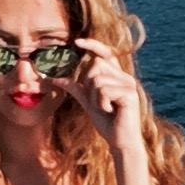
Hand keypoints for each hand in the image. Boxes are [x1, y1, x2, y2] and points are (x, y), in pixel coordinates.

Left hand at [51, 37, 143, 152]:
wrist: (120, 142)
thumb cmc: (107, 123)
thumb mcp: (88, 102)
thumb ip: (75, 88)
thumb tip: (54, 79)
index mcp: (117, 76)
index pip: (106, 53)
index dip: (93, 45)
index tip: (77, 42)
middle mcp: (125, 77)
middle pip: (96, 64)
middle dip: (88, 83)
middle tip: (98, 102)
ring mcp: (129, 85)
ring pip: (97, 79)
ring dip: (94, 97)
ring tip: (105, 108)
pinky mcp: (130, 94)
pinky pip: (104, 90)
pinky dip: (101, 103)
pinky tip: (110, 111)